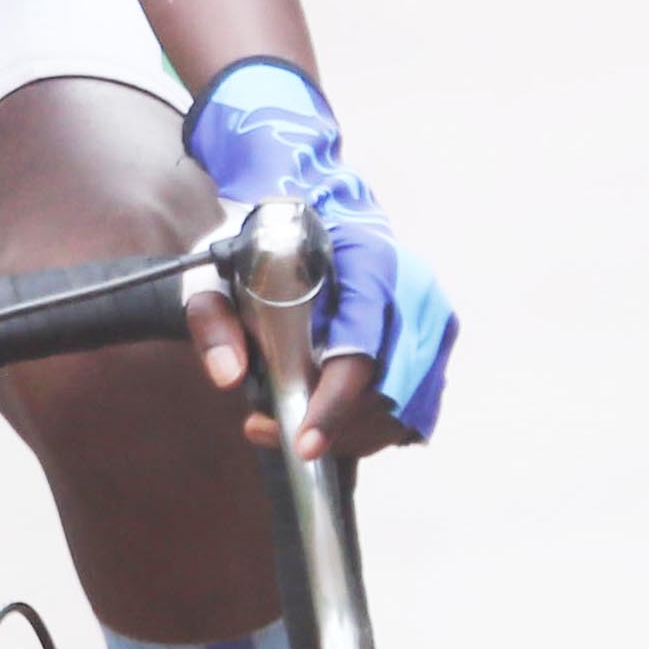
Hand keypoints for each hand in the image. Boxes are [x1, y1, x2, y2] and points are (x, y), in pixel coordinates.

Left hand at [180, 58, 456, 449]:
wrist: (311, 209)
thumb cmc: (266, 240)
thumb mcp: (219, 268)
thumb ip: (213, 317)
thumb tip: (227, 376)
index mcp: (369, 263)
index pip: (363, 349)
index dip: (334, 402)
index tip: (301, 440)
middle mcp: (414, 292)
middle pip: (389, 391)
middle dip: (335, 427)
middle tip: (268, 432)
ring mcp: (432, 320)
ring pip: (406, 408)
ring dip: (352, 435)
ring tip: (292, 429)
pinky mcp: (434, 345)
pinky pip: (415, 407)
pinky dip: (375, 428)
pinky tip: (332, 424)